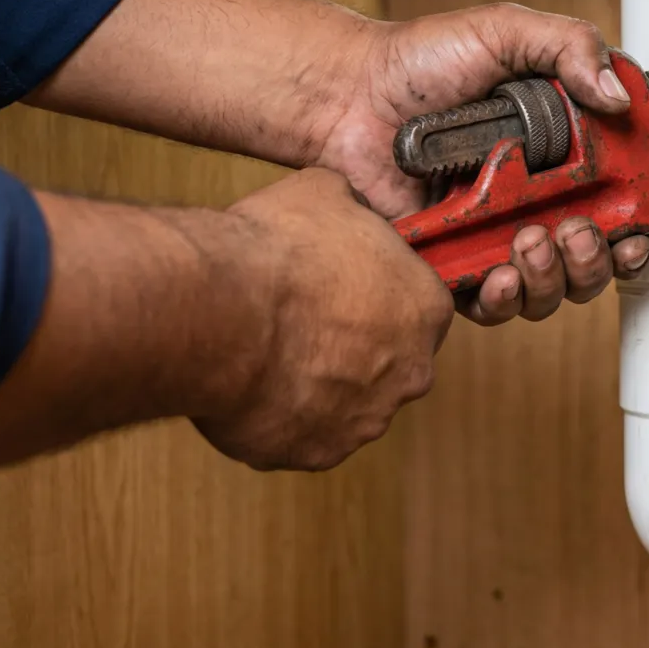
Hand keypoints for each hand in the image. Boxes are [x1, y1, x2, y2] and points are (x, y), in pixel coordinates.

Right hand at [189, 168, 452, 471]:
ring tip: (270, 348)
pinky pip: (304, 432)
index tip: (341, 284)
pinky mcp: (316, 454)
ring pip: (348, 400)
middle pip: (390, 359)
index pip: (417, 304)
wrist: (222, 312)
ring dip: (319, 380)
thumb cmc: (278, 251)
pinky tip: (252, 380)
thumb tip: (347, 208)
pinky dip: (283, 413)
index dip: (376, 292)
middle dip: (354, 342)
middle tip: (304, 317)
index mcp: (426, 309)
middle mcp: (409, 372)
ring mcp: (364, 421)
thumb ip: (353, 211)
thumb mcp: (326, 193)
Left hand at [315, 4, 648, 323]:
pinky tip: (499, 273)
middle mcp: (533, 197)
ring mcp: (493, 233)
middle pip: (594, 256)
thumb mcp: (504, 31)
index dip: (641, 217)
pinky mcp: (453, 261)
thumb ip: (569, 46)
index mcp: (558, 150)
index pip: (620, 196)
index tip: (645, 221)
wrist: (348, 97)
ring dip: (555, 276)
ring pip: (551, 287)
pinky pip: (492, 303)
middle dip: (598, 256)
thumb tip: (618, 96)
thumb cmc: (419, 62)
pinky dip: (505, 298)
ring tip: (531, 243)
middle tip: (576, 230)